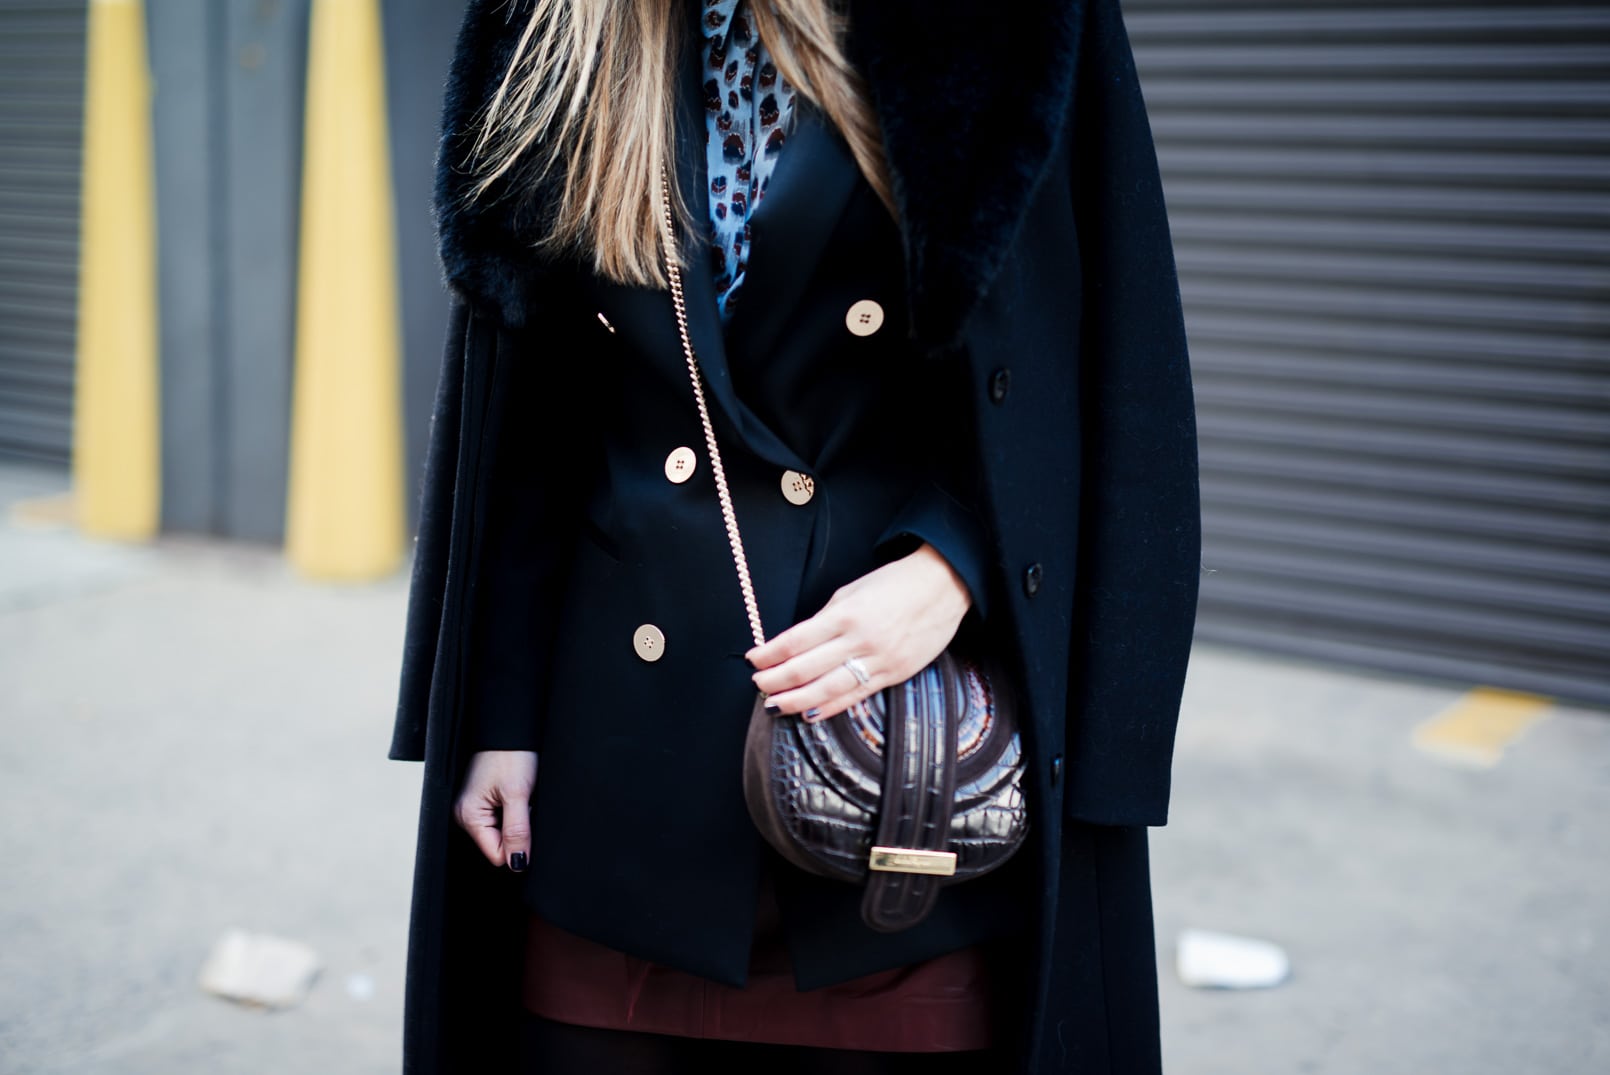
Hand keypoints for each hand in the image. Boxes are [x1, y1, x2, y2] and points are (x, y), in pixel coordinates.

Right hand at [453, 750, 537, 870]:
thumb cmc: (511, 755)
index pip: (498, 855)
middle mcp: (466, 816)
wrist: (509, 727)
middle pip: (500, 845)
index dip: (519, 844)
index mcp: (469, 817)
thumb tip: (517, 864)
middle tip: (523, 803)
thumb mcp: (518, 794)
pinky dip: (515, 810)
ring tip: (520, 796)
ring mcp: (474, 808)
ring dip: (518, 820)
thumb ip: (517, 831)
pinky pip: (503, 819)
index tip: (526, 819)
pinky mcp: (483, 801)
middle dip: (518, 830)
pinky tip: (517, 794)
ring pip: (504, 833)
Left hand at [747, 543, 970, 721]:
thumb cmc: (895, 583)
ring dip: (796, 700)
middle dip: (776, 680)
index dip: (770, 653)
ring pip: (828, 689)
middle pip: (806, 668)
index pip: (795, 641)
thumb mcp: (853, 591)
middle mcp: (860, 640)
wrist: (944, 585)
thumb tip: (798, 643)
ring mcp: (879, 660)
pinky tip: (810, 714)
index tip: (754, 658)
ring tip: (775, 706)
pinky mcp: (895, 674)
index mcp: (846, 614)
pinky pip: (857, 696)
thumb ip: (826, 618)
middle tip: (758, 685)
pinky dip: (830, 708)